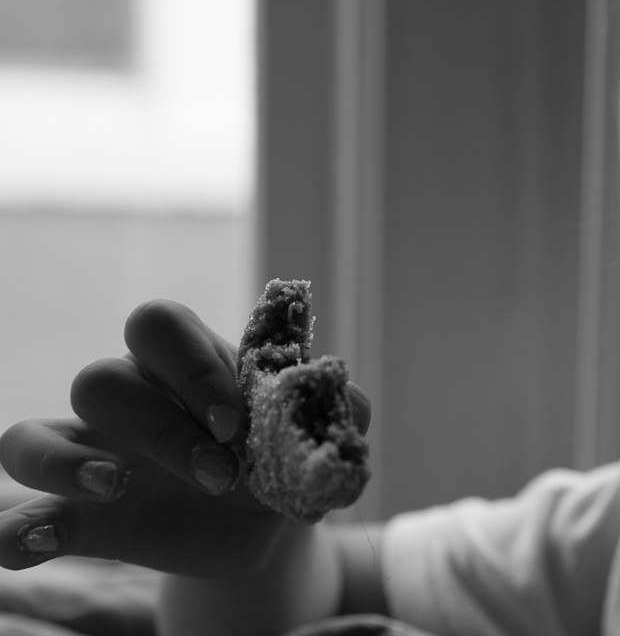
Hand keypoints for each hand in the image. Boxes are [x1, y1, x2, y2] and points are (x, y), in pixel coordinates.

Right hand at [0, 300, 370, 577]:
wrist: (264, 531)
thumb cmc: (283, 465)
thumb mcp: (317, 439)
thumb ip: (340, 410)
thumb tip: (340, 400)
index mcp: (187, 367)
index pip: (156, 325)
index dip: (189, 365)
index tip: (236, 421)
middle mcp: (131, 403)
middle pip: (101, 379)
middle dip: (162, 427)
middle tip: (221, 474)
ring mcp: (92, 459)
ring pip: (31, 436)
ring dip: (65, 462)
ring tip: (118, 487)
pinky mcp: (74, 520)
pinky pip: (12, 518)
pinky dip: (13, 529)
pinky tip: (42, 540)